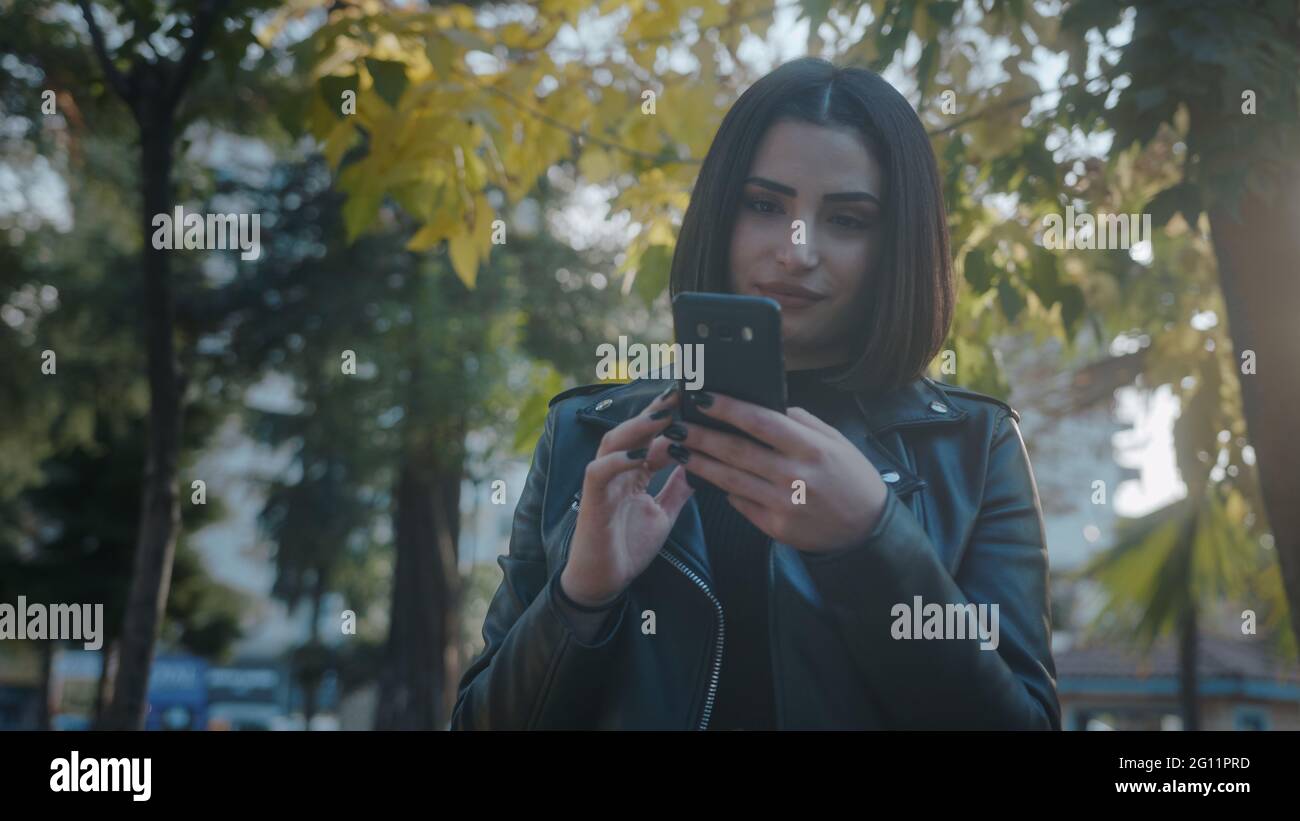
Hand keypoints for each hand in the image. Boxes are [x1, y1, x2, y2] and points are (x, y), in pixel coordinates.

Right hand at [560, 387, 694, 605]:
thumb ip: (677, 488)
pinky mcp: (592, 499)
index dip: (670, 417)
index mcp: (633, 471)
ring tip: (664, 415)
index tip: (694, 400)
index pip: (651, 436)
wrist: (604, 581)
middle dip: (656, 410)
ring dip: (638, 427)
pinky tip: (639, 455)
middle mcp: (616, 470)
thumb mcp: (663, 514)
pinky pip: (599, 472)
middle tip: (682, 392)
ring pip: (614, 442)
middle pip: (633, 430)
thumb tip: (700, 463)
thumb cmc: (628, 546)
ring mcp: (602, 482)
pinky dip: (618, 461)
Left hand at [675, 391, 887, 553]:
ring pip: (730, 479)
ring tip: (677, 450)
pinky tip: (703, 477)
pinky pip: (740, 503)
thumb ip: (801, 422)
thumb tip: (764, 405)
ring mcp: (783, 504)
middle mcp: (795, 476)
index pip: (760, 422)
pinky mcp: (775, 528)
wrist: (866, 530)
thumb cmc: (851, 478)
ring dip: (699, 464)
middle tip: (675, 426)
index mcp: (811, 448)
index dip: (727, 409)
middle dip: (700, 436)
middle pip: (736, 451)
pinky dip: (721, 488)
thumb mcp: (835, 441)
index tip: (702, 398)